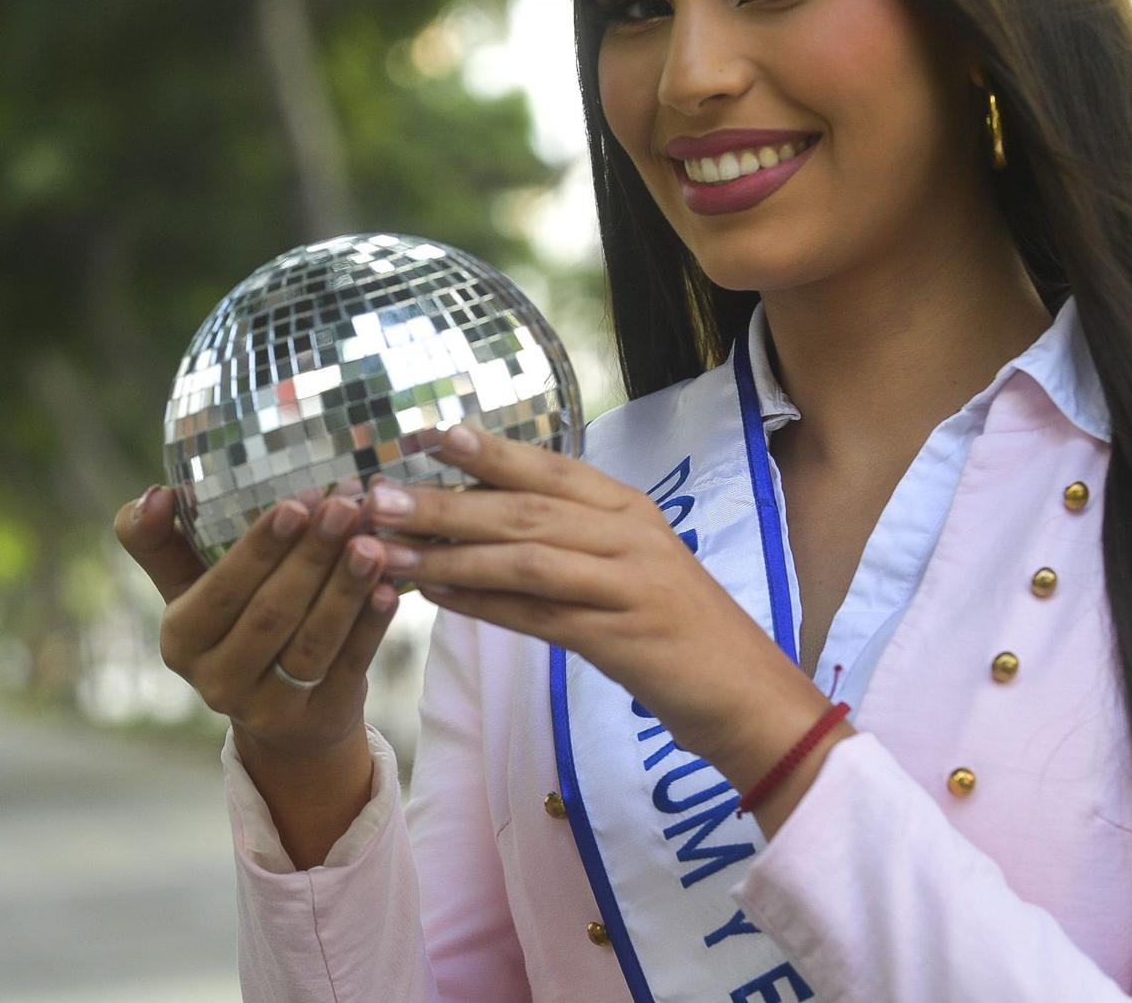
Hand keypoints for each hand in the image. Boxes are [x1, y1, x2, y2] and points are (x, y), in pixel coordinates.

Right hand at [114, 484, 399, 765]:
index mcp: (181, 641)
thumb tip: (156, 493)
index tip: (296, 502)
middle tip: (344, 508)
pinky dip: (370, 626)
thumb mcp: (188, 588)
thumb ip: (160, 541)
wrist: (282, 715)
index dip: (260, 547)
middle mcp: (217, 681)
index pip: (222, 590)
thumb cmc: (233, 626)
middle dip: (311, 557)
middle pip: (271, 614)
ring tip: (372, 543)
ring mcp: (270, 708)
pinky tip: (390, 588)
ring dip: (345, 589)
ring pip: (312, 642)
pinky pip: (349, 666)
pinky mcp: (318, 719)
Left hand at [363, 424, 834, 783]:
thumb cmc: (682, 633)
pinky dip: (482, 603)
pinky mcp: (622, 637)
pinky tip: (435, 596)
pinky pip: (538, 614)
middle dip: (446, 500)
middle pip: (524, 509)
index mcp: (630, 509)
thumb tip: (488, 519)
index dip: (490, 451)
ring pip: (525, 557)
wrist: (751, 698)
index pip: (550, 469)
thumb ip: (571, 540)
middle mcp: (629, 535)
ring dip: (450, 551)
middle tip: (379, 493)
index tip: (430, 433)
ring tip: (388, 547)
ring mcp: (628, 583)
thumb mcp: (631, 568)